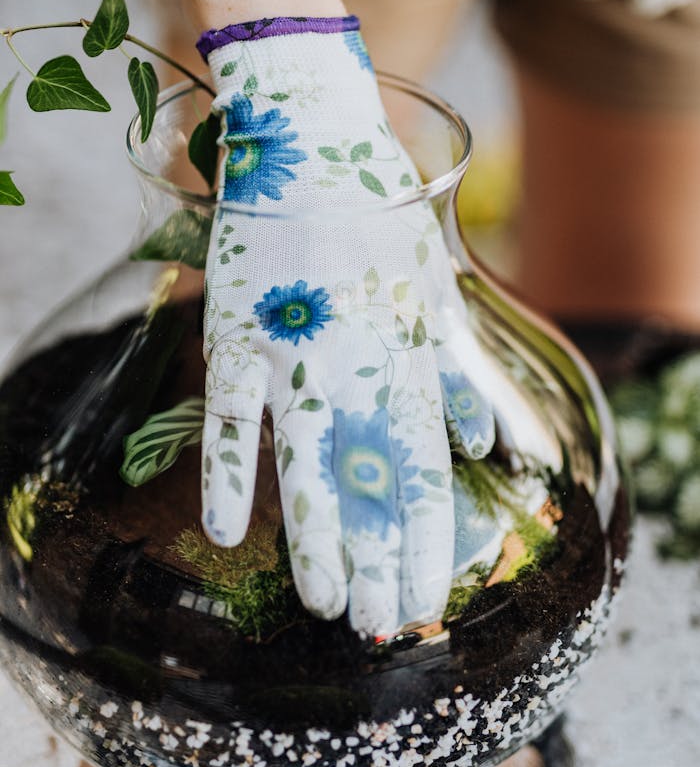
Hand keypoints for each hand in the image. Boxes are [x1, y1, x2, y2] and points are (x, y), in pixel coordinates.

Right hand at [198, 18, 495, 636]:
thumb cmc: (381, 217)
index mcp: (409, 355)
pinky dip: (230, 473)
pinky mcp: (236, 332)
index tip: (431, 598)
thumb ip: (459, 373)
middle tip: (383, 627)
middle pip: (374, 484)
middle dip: (382, 560)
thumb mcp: (438, 291)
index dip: (429, 541)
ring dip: (319, 540)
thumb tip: (483, 446)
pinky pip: (232, 414)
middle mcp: (358, 365)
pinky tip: (230, 533)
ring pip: (308, 465)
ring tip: (328, 603)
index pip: (426, 471)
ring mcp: (293, 351)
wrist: (312, 139)